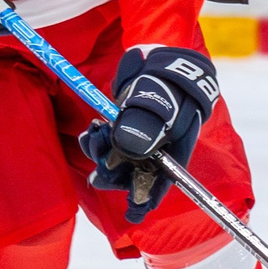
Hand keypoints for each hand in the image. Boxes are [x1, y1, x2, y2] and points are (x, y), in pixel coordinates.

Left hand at [80, 46, 220, 221]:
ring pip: (117, 159)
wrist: (157, 54)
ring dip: (101, 156)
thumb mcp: (160, 97)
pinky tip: (92, 132)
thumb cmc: (168, 78)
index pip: (163, 180)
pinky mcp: (121, 127)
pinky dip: (96, 141)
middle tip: (99, 171)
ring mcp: (138, 137)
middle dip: (115, 174)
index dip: (148, 198)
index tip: (134, 213)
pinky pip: (107, 143)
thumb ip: (145, 122)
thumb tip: (125, 149)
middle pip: (135, 174)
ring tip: (93, 137)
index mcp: (175, 147)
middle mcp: (156, 148)